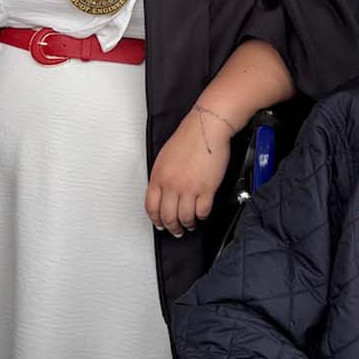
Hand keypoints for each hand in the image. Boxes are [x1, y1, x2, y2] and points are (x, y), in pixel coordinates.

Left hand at [146, 109, 230, 235]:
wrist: (206, 128)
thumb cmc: (188, 138)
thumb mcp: (164, 158)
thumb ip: (162, 178)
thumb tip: (163, 194)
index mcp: (158, 177)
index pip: (151, 207)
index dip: (156, 220)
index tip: (160, 224)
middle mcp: (171, 185)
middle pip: (168, 216)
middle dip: (172, 227)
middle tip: (177, 230)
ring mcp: (189, 188)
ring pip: (185, 218)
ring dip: (188, 224)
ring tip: (191, 225)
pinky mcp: (207, 189)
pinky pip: (202, 211)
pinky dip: (202, 216)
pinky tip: (202, 214)